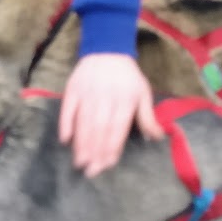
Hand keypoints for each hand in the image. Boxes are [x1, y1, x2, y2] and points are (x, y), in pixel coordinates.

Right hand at [58, 53, 163, 177]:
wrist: (107, 49)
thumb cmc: (127, 75)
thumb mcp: (142, 93)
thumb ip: (147, 116)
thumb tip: (157, 137)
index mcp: (125, 100)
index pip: (117, 129)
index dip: (112, 148)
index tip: (107, 165)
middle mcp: (105, 98)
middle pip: (99, 129)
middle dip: (95, 152)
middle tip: (91, 171)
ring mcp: (87, 93)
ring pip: (84, 122)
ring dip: (81, 143)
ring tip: (79, 162)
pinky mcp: (72, 89)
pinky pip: (68, 109)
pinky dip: (66, 124)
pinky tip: (65, 140)